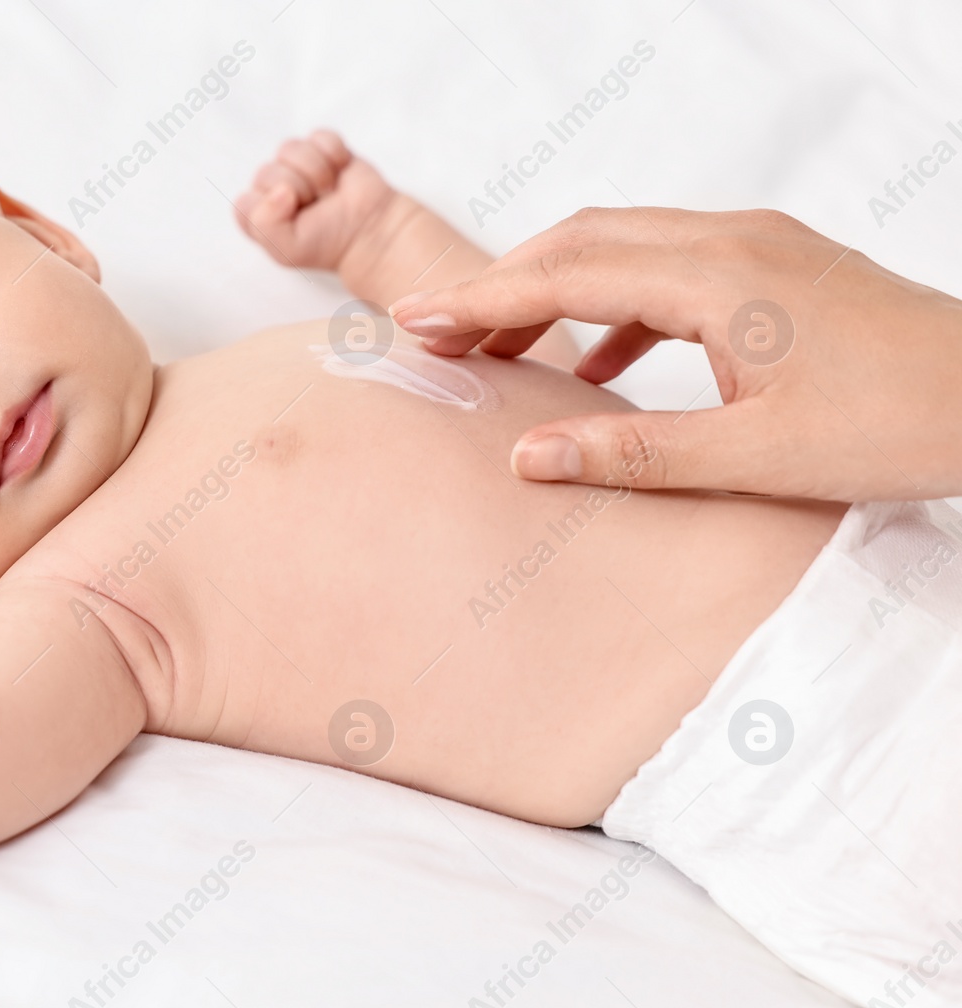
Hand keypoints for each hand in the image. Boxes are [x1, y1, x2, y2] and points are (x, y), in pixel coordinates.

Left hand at [233, 129, 395, 272]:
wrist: (369, 231)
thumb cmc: (327, 243)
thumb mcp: (288, 250)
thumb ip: (265, 225)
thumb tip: (280, 189)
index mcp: (258, 215)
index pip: (246, 201)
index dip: (271, 209)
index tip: (295, 220)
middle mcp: (272, 188)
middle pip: (267, 172)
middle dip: (299, 191)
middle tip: (317, 206)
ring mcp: (295, 166)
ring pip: (289, 149)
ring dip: (316, 172)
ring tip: (328, 191)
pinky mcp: (320, 148)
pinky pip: (318, 137)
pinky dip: (334, 155)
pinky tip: (340, 172)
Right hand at [389, 207, 961, 500]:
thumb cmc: (904, 422)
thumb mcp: (758, 456)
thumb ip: (634, 453)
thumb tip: (529, 455)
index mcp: (720, 277)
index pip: (569, 270)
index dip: (484, 296)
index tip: (417, 320)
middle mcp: (733, 240)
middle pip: (583, 238)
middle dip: (502, 281)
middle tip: (439, 333)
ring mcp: (759, 245)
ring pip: (622, 245)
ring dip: (553, 288)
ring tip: (501, 349)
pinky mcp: (777, 267)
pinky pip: (667, 268)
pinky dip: (614, 306)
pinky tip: (599, 364)